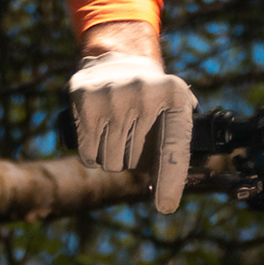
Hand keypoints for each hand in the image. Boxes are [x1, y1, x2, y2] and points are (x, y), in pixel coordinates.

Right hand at [70, 43, 196, 216]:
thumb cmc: (151, 98)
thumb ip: (178, 147)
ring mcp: (112, 97)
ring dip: (111, 157)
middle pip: (135, 162)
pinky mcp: (84, 101)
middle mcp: (144, 94)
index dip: (170, 181)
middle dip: (133, 159)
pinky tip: (98, 133)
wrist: (116, 58)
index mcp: (174, 96)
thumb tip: (169, 196)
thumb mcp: (175, 109)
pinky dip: (92, 154)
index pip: (173, 148)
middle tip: (132, 133)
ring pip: (110, 162)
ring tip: (116, 131)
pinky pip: (88, 156)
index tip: (165, 206)